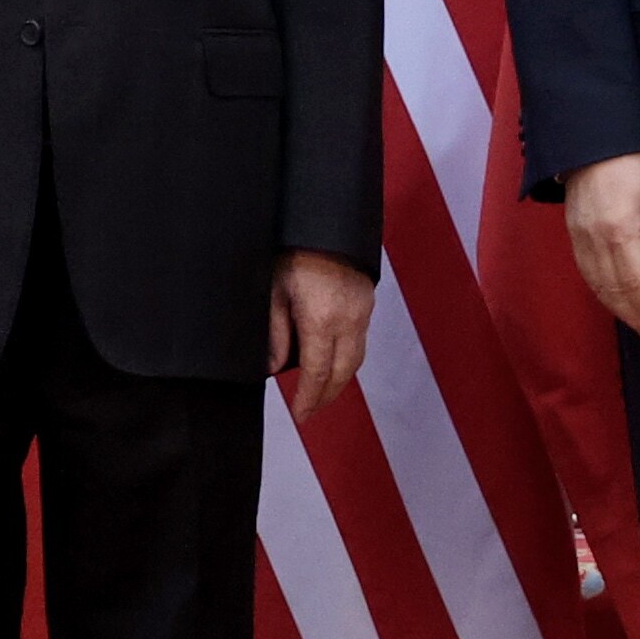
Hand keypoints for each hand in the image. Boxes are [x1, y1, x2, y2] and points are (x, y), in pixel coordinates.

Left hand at [267, 250, 374, 414]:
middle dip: (326, 396)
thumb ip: (274, 333)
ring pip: (356, 359)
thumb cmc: (294, 252)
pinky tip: (332, 362)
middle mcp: (349, 320)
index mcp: (322, 320)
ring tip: (320, 392)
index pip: (317, 372)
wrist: (325, 224)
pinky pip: (360, 341)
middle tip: (310, 410)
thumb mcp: (273, 292)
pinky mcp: (367, 303)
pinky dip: (347, 359)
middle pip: (343, 373)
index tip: (300, 414)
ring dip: (339, 380)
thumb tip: (272, 368)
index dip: (309, 398)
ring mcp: (362, 312)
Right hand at [564, 153, 639, 339]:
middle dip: (633, 314)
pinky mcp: (572, 231)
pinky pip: (585, 270)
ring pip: (596, 283)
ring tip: (634, 321)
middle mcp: (595, 239)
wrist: (593, 136)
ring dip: (615, 307)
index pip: (635, 282)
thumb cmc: (634, 158)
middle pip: (614, 289)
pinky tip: (611, 297)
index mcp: (620, 230)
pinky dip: (599, 290)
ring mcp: (579, 236)